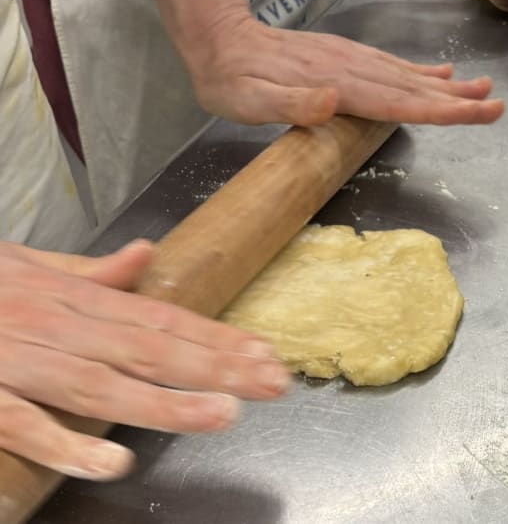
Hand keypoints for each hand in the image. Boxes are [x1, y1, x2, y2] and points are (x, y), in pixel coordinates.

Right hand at [0, 240, 290, 479]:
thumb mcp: (28, 266)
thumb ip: (91, 272)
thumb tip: (146, 256)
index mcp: (73, 300)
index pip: (161, 318)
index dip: (216, 338)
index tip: (265, 354)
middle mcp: (56, 326)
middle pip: (147, 349)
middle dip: (215, 368)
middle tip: (272, 383)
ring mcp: (17, 360)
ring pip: (99, 385)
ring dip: (163, 403)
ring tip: (222, 417)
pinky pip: (22, 422)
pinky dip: (65, 441)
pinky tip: (112, 460)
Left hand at [184, 10, 504, 126]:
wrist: (219, 38)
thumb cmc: (230, 79)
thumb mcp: (249, 99)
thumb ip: (293, 102)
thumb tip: (334, 101)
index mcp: (338, 85)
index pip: (400, 102)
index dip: (442, 110)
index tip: (478, 112)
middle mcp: (352, 70)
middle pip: (415, 89)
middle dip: (459, 101)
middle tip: (497, 106)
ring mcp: (351, 60)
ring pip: (410, 77)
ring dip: (448, 87)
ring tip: (482, 90)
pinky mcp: (346, 57)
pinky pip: (393, 67)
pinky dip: (421, 72)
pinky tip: (440, 74)